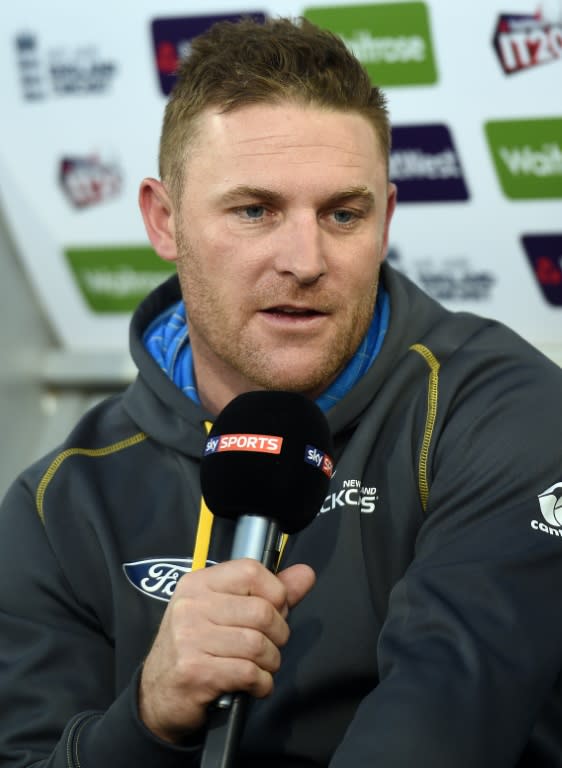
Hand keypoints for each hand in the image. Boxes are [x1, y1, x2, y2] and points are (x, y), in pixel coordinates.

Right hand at [138, 558, 315, 742]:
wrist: (157, 696)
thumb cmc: (195, 649)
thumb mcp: (225, 612)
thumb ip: (269, 593)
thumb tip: (305, 574)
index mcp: (199, 584)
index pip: (252, 571)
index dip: (275, 593)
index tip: (274, 611)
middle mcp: (191, 606)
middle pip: (262, 612)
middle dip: (278, 635)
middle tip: (269, 646)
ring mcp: (189, 638)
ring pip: (258, 644)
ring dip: (270, 662)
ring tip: (260, 667)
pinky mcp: (195, 671)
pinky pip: (248, 672)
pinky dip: (261, 683)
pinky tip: (253, 684)